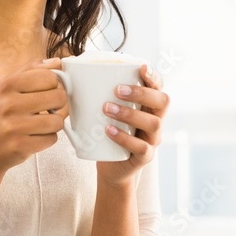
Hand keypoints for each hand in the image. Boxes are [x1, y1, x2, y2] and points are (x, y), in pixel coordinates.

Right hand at [0, 58, 69, 173]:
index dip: (54, 85)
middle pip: (59, 97)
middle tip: (47, 109)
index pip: (49, 76)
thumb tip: (58, 62)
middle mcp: (9, 104)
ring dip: (53, 124)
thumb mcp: (6, 89)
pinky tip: (34, 137)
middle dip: (58, 104)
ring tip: (39, 124)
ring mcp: (14, 126)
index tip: (48, 91)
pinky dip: (47, 139)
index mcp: (7, 85)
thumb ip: (32, 71)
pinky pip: (52, 139)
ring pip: (58, 121)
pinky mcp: (20, 146)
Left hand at [96, 64, 169, 186]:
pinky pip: (141, 147)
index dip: (154, 76)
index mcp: (149, 107)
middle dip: (142, 93)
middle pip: (162, 102)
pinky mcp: (145, 157)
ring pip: (153, 123)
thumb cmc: (108, 134)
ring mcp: (153, 140)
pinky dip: (124, 137)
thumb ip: (99, 96)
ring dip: (130, 113)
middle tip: (117, 90)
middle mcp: (155, 121)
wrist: (111, 167)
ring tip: (107, 108)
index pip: (159, 87)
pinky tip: (109, 130)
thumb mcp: (107, 114)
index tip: (141, 67)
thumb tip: (73, 74)